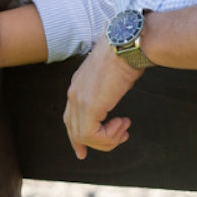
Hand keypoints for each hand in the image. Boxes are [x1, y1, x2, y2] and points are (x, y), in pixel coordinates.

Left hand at [63, 40, 142, 159]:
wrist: (127, 45)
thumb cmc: (125, 55)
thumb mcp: (111, 76)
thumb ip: (106, 91)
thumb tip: (113, 98)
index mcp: (77, 85)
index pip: (70, 118)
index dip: (76, 137)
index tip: (82, 151)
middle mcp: (74, 93)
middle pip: (73, 130)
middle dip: (93, 143)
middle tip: (117, 140)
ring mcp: (79, 100)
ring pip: (84, 137)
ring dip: (108, 138)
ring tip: (124, 127)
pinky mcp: (89, 106)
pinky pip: (92, 135)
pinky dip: (109, 137)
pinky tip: (122, 124)